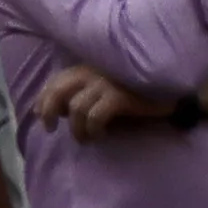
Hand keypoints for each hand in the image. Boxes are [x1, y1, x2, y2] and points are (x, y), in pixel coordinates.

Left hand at [34, 62, 180, 136]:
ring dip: (76, 128)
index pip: (53, 83)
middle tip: (50, 129)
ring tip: (84, 139)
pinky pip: (96, 117)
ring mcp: (104, 84)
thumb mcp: (103, 83)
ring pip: (76, 109)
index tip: (41, 116)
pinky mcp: (119, 97)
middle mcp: (89, 72)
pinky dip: (93, 129)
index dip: (43, 101)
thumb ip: (82, 89)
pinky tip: (100, 135)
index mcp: (83, 68)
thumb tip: (60, 110)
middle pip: (57, 92)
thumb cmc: (133, 84)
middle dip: (48, 112)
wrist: (167, 82)